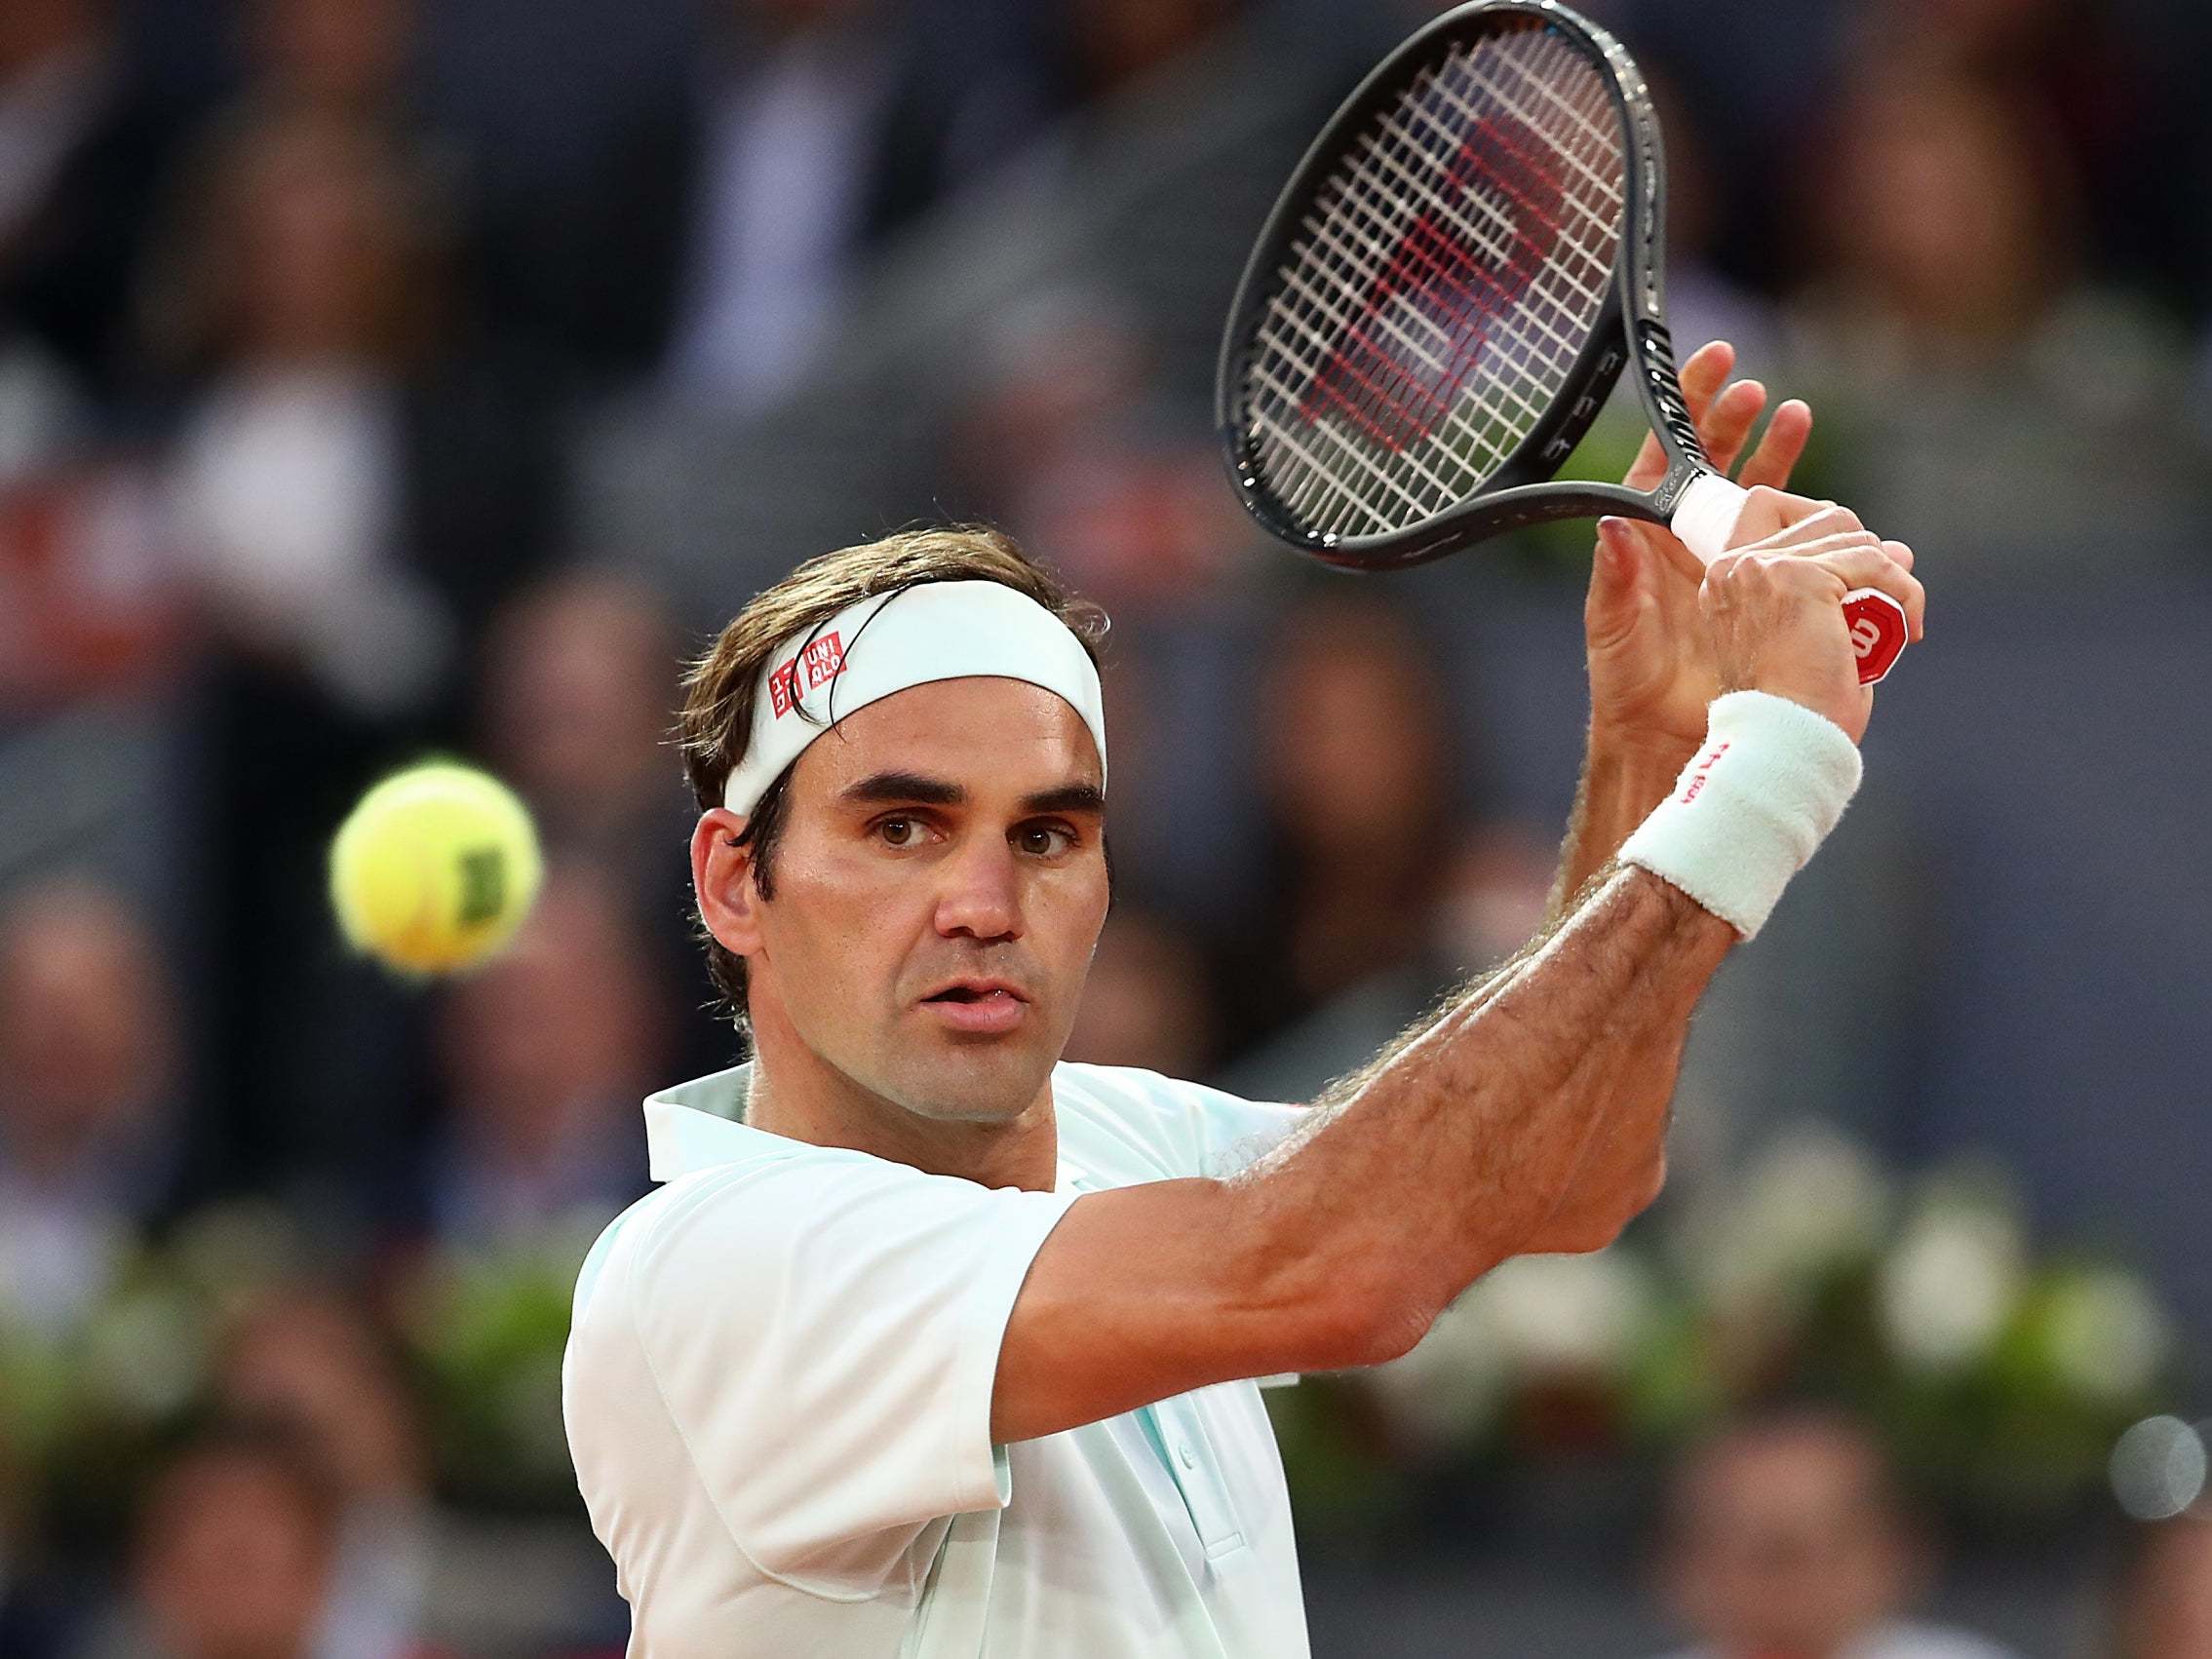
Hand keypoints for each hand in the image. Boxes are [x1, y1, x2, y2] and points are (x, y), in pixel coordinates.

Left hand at [1583, 341, 1812, 757]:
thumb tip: (1615, 527)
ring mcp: (1731, 556)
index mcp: (1650, 534)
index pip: (1667, 455)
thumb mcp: (1614, 628)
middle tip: (1759, 393)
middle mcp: (1691, 537)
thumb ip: (1615, 578)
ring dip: (1779, 452)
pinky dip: (1815, 516)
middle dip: (1737, 421)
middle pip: (1718, 461)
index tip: (1717, 364)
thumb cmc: (1629, 683)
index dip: (1689, 406)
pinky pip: (1794, 539)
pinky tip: (1832, 498)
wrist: (1671, 734)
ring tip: (1796, 417)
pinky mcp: (1764, 584)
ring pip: (1761, 489)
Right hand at [1700, 503, 1926, 742]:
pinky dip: (1905, 594)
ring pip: (1856, 538)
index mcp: (1725, 579)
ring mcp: (1764, 569)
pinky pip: (1876, 563)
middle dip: (1867, 557)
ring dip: (1889, 578)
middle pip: (1827, 518)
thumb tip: (1901, 549)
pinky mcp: (1801, 579)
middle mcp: (1735, 567)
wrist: (1783, 741)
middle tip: (1883, 607)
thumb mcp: (1813, 634)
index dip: (1824, 529)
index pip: (1774, 508)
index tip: (1854, 572)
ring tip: (1894, 625)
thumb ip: (1844, 585)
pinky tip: (1909, 629)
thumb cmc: (1796, 707)